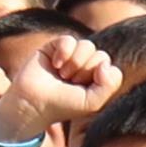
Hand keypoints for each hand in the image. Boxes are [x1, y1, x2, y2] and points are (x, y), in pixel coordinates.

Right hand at [0, 24, 123, 142]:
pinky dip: (64, 52)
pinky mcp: (54, 46)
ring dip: (75, 63)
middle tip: (71, 83)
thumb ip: (111, 84)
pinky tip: (55, 64)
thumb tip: (106, 63)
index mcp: (96, 79)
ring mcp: (70, 55)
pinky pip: (69, 40)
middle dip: (86, 71)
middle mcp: (85, 65)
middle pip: (100, 55)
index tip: (84, 89)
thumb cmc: (63, 106)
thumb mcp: (93, 102)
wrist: (34, 103)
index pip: (111, 67)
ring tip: (63, 75)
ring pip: (87, 46)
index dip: (100, 77)